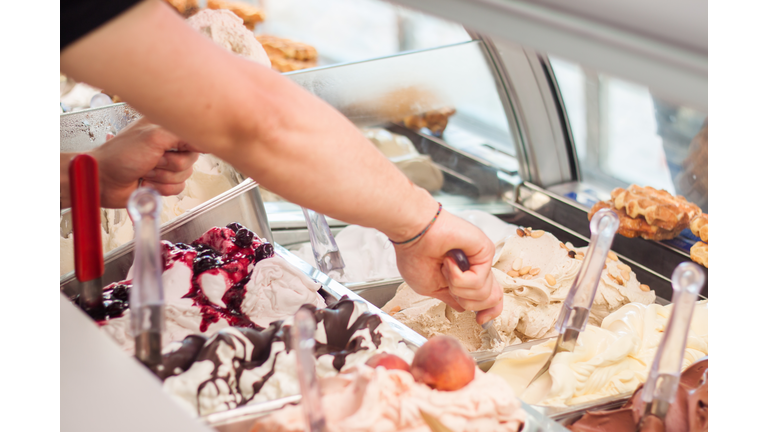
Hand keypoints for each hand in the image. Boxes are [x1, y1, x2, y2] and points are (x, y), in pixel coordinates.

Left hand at [90, 117, 198, 207]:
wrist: (103, 180)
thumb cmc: (119, 156)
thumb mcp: (153, 138)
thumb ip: (182, 135)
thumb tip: (205, 140)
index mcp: (166, 128)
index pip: (194, 135)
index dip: (191, 144)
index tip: (180, 148)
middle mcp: (168, 145)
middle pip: (192, 159)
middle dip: (171, 164)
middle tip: (153, 160)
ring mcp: (165, 164)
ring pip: (185, 176)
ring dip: (163, 177)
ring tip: (146, 171)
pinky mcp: (163, 182)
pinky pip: (178, 188)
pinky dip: (161, 188)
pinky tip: (146, 182)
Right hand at [394, 210, 502, 324]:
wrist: (413, 234)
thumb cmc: (415, 254)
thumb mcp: (431, 288)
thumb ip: (451, 298)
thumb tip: (465, 308)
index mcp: (466, 276)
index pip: (490, 299)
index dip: (489, 313)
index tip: (480, 320)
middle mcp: (477, 268)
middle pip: (493, 299)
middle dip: (469, 302)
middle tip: (450, 286)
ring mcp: (482, 260)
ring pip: (485, 294)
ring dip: (458, 287)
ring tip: (446, 269)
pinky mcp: (485, 251)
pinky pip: (479, 281)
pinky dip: (458, 277)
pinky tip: (448, 262)